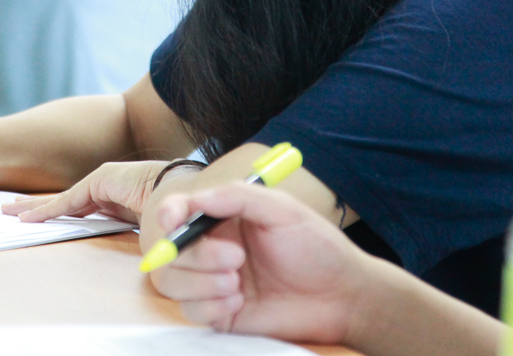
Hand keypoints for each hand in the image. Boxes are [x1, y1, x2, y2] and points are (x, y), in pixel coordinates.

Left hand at [1, 160, 168, 224]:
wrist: (184, 191)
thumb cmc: (172, 211)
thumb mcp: (144, 226)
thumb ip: (130, 232)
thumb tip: (133, 253)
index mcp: (115, 198)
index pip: (79, 206)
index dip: (57, 212)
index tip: (38, 218)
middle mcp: (105, 188)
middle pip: (64, 201)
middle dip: (37, 205)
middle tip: (13, 210)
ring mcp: (101, 182)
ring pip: (60, 200)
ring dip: (34, 207)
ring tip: (10, 211)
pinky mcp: (99, 181)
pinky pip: (67, 202)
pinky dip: (46, 211)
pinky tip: (28, 219)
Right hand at [148, 183, 374, 343]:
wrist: (342, 297)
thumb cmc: (317, 248)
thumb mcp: (283, 211)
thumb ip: (239, 197)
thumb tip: (197, 199)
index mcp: (224, 218)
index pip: (179, 212)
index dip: (169, 214)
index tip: (173, 220)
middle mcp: (213, 249)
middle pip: (170, 251)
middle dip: (196, 256)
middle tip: (236, 258)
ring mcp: (213, 283)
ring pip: (172, 283)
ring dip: (200, 283)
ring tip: (237, 284)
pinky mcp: (220, 314)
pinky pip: (191, 312)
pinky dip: (209, 307)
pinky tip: (238, 303)